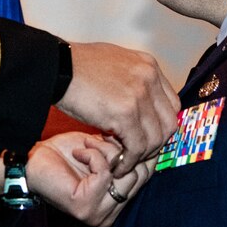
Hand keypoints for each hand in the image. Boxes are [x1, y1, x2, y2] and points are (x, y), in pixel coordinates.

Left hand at [27, 132, 153, 226]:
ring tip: (88, 145)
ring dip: (105, 152)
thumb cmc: (66, 156)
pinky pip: (104, 173)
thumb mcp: (103, 153)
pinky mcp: (86, 207)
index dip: (137, 150)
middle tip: (103, 138)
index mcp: (117, 203)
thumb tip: (150, 141)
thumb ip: (124, 154)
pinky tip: (79, 153)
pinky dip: (92, 156)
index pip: (146, 175)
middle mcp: (111, 214)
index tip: (121, 134)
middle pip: (139, 174)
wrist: (34, 162)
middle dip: (123, 150)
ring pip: (124, 173)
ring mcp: (99, 214)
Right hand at [55, 42, 179, 174]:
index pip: (171, 104)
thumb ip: (132, 80)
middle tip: (135, 151)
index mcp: (148, 65)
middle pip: (168, 123)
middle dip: (155, 143)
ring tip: (122, 157)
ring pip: (156, 139)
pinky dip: (128, 161)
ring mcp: (139, 96)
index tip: (146, 136)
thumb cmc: (76, 66)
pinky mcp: (125, 114)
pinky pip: (137, 147)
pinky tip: (117, 164)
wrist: (55, 67)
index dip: (160, 125)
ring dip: (140, 155)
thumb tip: (141, 102)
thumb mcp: (114, 62)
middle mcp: (149, 78)